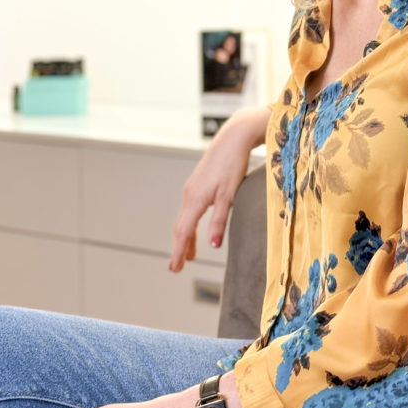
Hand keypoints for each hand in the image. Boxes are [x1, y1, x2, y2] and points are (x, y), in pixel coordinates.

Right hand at [169, 106, 269, 272]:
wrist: (232, 138)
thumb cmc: (232, 164)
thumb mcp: (229, 196)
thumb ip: (219, 221)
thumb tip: (212, 245)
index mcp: (195, 199)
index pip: (183, 232)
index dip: (178, 252)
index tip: (174, 269)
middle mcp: (189, 195)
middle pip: (181, 227)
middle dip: (179, 248)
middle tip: (177, 268)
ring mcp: (192, 188)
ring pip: (185, 218)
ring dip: (186, 237)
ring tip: (190, 255)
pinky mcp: (198, 184)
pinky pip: (190, 209)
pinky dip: (191, 224)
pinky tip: (196, 229)